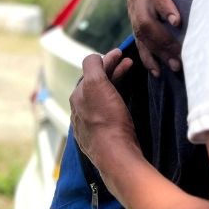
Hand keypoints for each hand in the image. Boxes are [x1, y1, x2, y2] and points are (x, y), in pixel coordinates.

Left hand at [70, 48, 137, 168]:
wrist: (115, 154)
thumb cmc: (107, 118)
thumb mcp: (96, 84)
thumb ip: (93, 66)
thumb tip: (94, 57)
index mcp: (77, 96)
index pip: (91, 71)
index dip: (107, 60)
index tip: (122, 54)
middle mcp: (79, 110)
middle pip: (96, 84)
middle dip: (112, 71)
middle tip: (129, 63)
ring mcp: (88, 126)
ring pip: (101, 98)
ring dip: (115, 84)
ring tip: (130, 79)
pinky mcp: (100, 138)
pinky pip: (106, 112)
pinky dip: (115, 101)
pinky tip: (122, 103)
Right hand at [127, 0, 202, 74]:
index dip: (164, 5)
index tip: (178, 21)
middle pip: (145, 19)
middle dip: (163, 38)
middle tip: (182, 53)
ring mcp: (134, 9)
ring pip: (141, 34)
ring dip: (157, 52)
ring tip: (176, 65)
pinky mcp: (135, 20)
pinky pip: (138, 42)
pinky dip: (147, 58)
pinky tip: (159, 72)